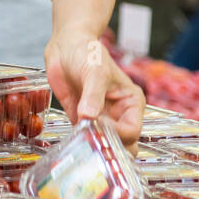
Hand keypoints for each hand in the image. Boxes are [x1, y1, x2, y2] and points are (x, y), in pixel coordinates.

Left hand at [45, 31, 144, 150]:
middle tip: (93, 145)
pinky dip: (80, 145)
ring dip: (95, 150)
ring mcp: (101, 120)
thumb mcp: (95, 72)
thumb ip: (93, 95)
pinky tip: (72, 142)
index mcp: (132, 103)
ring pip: (106, 146)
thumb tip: (89, 117)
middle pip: (124, 145)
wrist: (66, 47)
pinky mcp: (81, 121)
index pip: (132, 130)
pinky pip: (84, 141)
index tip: (97, 125)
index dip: (117, 134)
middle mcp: (119, 115)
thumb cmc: (88, 53)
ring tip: (82, 144)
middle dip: (112, 150)